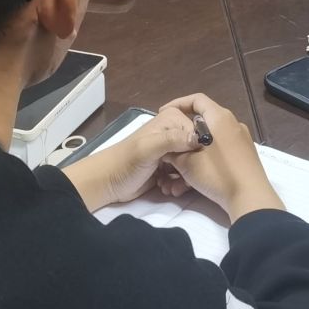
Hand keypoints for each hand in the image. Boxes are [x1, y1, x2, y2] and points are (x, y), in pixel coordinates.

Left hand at [63, 102, 204, 211]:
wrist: (109, 182)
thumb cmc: (127, 162)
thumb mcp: (149, 148)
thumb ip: (172, 140)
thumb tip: (199, 139)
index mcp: (172, 120)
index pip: (200, 134)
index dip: (198, 152)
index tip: (191, 167)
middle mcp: (174, 132)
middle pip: (197, 151)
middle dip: (191, 169)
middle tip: (181, 181)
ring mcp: (171, 151)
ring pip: (192, 165)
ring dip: (184, 179)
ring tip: (172, 188)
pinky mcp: (168, 167)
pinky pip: (184, 175)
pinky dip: (178, 184)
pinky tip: (167, 188)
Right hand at [158, 94, 282, 220]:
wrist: (249, 197)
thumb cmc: (217, 174)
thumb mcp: (187, 163)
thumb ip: (174, 151)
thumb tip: (169, 149)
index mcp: (220, 117)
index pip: (197, 99)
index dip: (178, 103)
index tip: (164, 114)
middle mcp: (233, 123)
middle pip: (204, 119)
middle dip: (185, 131)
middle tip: (171, 143)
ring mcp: (241, 139)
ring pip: (212, 137)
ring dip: (194, 148)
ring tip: (181, 166)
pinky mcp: (245, 154)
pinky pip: (222, 148)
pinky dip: (207, 156)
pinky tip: (197, 174)